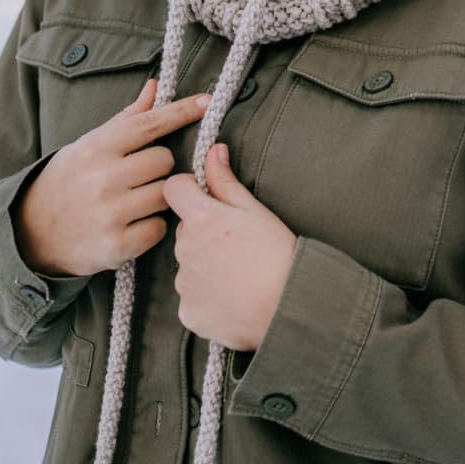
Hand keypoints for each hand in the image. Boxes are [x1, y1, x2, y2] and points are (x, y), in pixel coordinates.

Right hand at [11, 78, 210, 277]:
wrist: (31, 233)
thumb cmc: (68, 181)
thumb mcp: (88, 145)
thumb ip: (125, 120)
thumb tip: (155, 87)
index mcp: (96, 147)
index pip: (149, 123)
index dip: (181, 111)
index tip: (207, 102)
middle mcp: (102, 178)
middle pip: (164, 161)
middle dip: (160, 166)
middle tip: (140, 175)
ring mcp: (110, 213)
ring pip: (167, 194)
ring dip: (160, 197)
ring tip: (136, 201)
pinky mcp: (116, 245)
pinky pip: (160, 228)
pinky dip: (153, 226)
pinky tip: (133, 224)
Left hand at [162, 144, 297, 351]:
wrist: (291, 306)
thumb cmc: (278, 254)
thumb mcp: (255, 210)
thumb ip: (226, 181)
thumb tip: (212, 151)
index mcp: (200, 218)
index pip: (173, 189)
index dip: (190, 191)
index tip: (208, 200)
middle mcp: (184, 250)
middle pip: (184, 231)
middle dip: (203, 234)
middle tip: (237, 247)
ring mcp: (184, 284)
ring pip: (188, 266)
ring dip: (205, 268)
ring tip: (240, 277)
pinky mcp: (189, 313)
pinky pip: (192, 299)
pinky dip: (208, 299)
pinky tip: (234, 300)